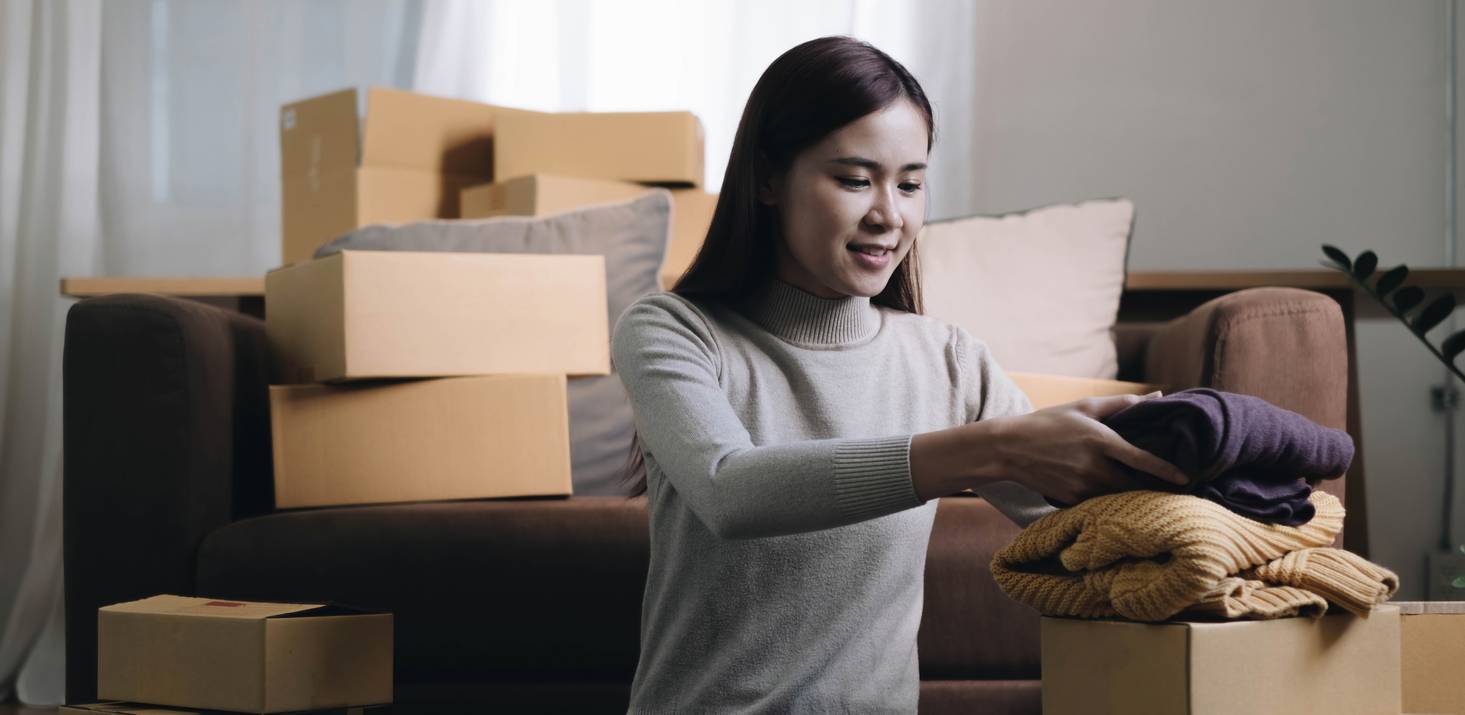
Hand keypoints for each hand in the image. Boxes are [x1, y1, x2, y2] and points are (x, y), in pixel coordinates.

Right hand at [989, 391, 1189, 505]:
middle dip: (1149, 487)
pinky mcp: (1071, 499)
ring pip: (1117, 496)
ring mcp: (1081, 486)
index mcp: (1100, 440)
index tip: (1185, 479)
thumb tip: (1158, 396)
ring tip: (1141, 492)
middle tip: (1165, 488)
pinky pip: (1098, 503)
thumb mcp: (1083, 407)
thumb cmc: (1048, 422)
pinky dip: (1107, 499)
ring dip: (1129, 495)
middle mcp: (1093, 466)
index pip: (1141, 460)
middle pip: (1134, 485)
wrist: (1008, 449)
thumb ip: (1122, 403)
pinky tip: (1109, 494)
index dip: (1166, 471)